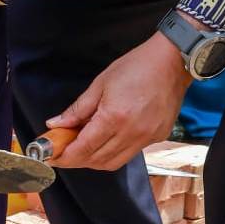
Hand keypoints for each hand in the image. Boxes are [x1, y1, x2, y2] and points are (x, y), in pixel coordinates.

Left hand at [46, 32, 192, 170]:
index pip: (83, 148)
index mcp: (114, 117)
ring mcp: (147, 137)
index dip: (65, 156)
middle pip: (97, 160)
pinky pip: (130, 154)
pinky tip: (105, 142)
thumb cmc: (135, 67)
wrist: (172, 61)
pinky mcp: (158, 137)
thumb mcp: (100, 84)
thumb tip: (55, 124)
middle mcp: (132, 133)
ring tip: (81, 150)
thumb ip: (77, 109)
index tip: (52, 157)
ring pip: (114, 162)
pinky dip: (113, 153)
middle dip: (76, 161)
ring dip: (94, 160)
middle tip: (62, 153)